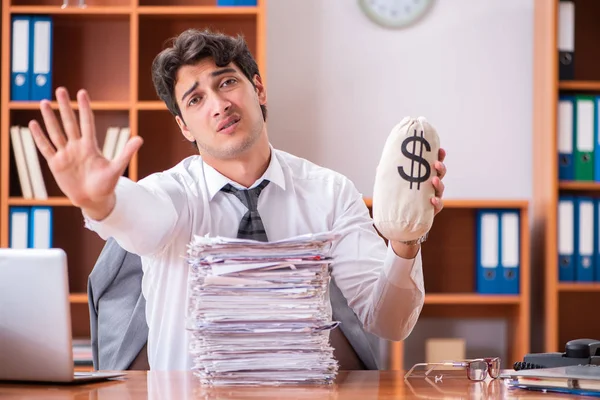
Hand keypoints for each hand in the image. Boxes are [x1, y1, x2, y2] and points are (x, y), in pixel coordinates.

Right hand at [28, 87, 142, 219]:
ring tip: (43, 102)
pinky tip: (34, 124)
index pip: (87, 122)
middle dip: (64, 107)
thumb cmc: (106, 185)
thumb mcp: (116, 168)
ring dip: (49, 118)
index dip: (84, 108)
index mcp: (91, 146)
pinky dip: (39, 137)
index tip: (82, 92)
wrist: (93, 200)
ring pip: (56, 132)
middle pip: (69, 123)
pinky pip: (46, 148)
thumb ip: (126, 153)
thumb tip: (140, 139)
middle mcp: (77, 147)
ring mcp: (65, 154)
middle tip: (60, 89)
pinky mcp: (56, 164)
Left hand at [390, 147, 446, 258]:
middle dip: (441, 168)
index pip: (433, 166)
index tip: (440, 150)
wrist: (400, 225)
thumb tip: (379, 167)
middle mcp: (430, 188)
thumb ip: (388, 177)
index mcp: (423, 179)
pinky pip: (437, 206)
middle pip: (440, 175)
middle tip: (436, 163)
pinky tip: (432, 199)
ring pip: (440, 190)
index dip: (439, 157)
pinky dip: (436, 202)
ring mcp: (432, 199)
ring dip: (439, 184)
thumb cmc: (398, 201)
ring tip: (435, 180)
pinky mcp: (430, 212)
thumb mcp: (392, 187)